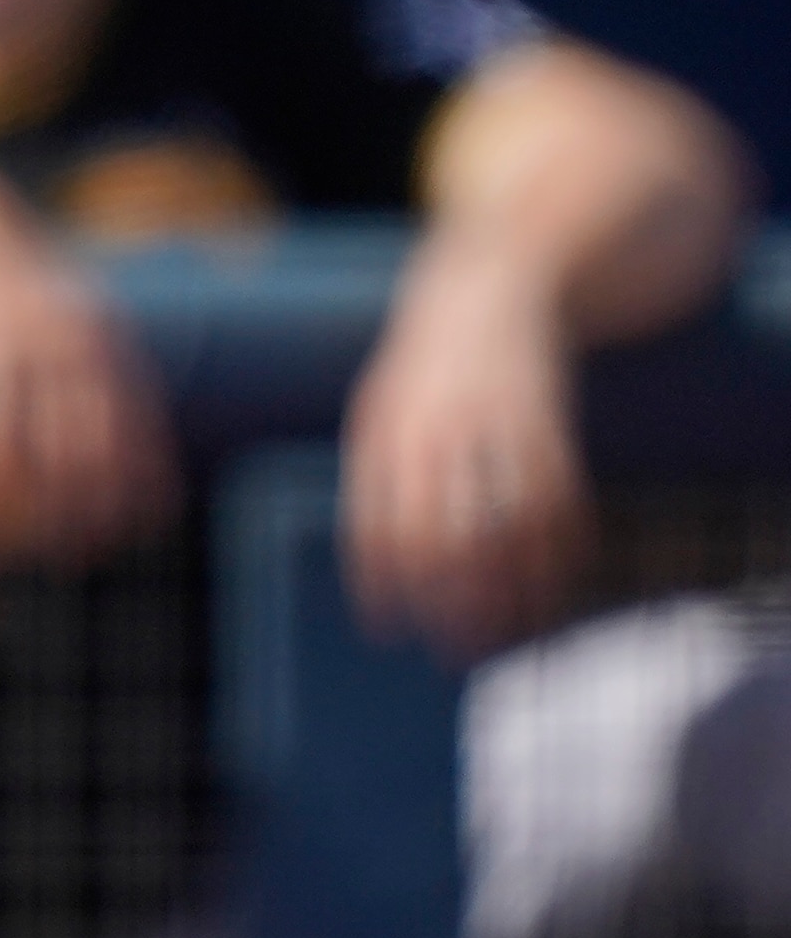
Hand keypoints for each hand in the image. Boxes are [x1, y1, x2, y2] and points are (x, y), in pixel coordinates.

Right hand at [0, 151, 176, 566]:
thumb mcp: (49, 310)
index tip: (136, 531)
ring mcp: (8, 350)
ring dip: (14, 508)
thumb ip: (78, 358)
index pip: (136, 427)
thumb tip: (102, 422)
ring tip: (2, 549)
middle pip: (86, 450)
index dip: (141, 484)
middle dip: (81, 513)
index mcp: (96, 340)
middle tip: (71, 560)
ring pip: (22, 450)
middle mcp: (63, 347)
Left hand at [344, 252, 592, 656]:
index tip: (389, 630)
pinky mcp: (551, 424)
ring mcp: (498, 429)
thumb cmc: (422, 368)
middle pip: (441, 539)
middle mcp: (438, 436)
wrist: (488, 287)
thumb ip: (375, 480)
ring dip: (513, 590)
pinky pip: (559, 499)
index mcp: (384, 435)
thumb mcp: (379, 410)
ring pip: (507, 529)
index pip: (376, 527)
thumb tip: (377, 569)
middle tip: (455, 649)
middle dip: (449, 604)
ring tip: (512, 631)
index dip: (382, 584)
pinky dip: (562, 548)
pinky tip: (560, 581)